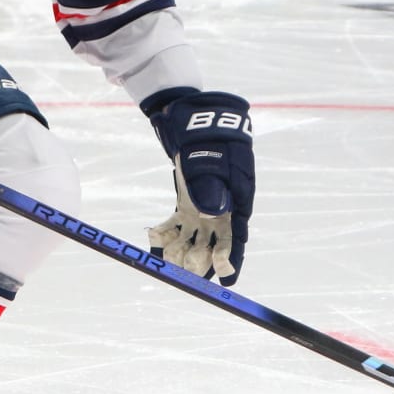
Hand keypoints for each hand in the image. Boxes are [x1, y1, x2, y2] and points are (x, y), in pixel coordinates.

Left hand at [144, 90, 254, 285]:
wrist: (192, 114)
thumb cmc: (205, 134)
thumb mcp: (207, 157)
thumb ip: (210, 184)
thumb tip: (215, 213)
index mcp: (238, 194)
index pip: (237, 234)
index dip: (233, 259)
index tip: (226, 280)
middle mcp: (224, 203)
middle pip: (217, 240)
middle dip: (205, 260)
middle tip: (191, 279)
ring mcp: (206, 202)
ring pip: (197, 235)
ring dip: (185, 251)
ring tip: (172, 266)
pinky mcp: (189, 198)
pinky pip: (180, 222)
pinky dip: (169, 233)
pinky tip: (156, 242)